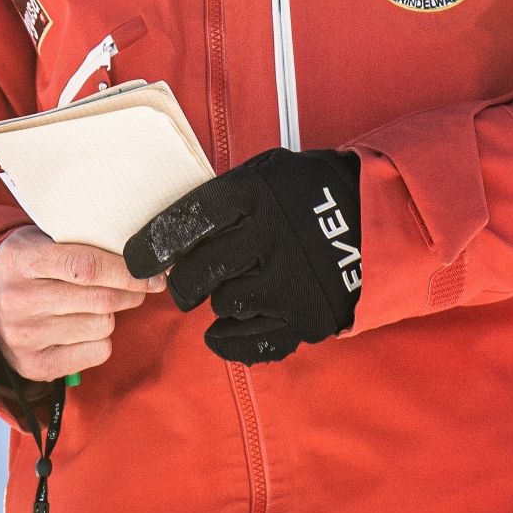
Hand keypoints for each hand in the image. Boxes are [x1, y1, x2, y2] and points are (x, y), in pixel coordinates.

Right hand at [0, 226, 165, 381]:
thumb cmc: (26, 265)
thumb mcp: (40, 239)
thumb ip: (80, 242)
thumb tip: (139, 253)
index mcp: (20, 260)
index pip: (85, 266)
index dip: (127, 270)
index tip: (154, 272)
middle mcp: (18, 300)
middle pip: (100, 299)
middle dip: (131, 291)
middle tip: (140, 285)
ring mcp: (24, 336)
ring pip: (102, 325)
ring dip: (111, 314)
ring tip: (94, 304)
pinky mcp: (33, 365)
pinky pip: (96, 352)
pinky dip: (100, 339)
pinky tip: (83, 327)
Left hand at [125, 148, 362, 363]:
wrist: (376, 219)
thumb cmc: (307, 192)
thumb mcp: (267, 170)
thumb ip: (225, 197)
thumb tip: (173, 231)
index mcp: (256, 194)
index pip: (189, 220)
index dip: (154, 244)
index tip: (135, 261)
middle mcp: (270, 237)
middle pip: (198, 273)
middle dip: (185, 281)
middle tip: (188, 281)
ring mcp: (289, 281)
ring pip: (224, 305)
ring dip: (222, 299)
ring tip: (240, 285)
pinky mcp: (305, 317)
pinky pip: (250, 341)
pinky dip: (233, 338)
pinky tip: (229, 327)